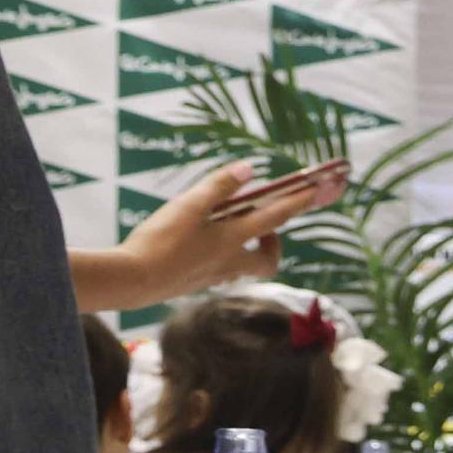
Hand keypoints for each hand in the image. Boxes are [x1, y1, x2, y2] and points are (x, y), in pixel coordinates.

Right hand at [70, 161, 344, 311]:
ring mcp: (216, 276)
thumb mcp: (188, 206)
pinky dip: (223, 254)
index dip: (298, 202)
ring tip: (229, 226)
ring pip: (246, 265)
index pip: (276, 217)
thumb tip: (249, 169)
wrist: (134, 282)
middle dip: (274, 240)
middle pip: (269, 257)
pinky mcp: (198, 283)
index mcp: (234, 239)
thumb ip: (219, 187)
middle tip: (265, 223)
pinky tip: (202, 244)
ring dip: (248, 247)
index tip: (318, 190)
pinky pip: (223, 269)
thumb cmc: (160, 241)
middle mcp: (232, 261)